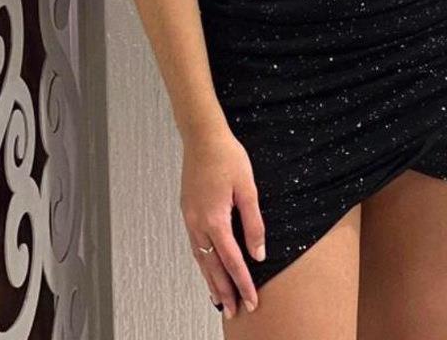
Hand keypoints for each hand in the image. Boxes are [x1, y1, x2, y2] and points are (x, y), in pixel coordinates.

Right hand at [180, 124, 265, 318]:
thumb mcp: (248, 188)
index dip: (243, 283)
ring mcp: (189, 218)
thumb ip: (254, 223)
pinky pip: (194, 245)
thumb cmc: (227, 157)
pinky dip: (202, 262)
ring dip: (210, 280)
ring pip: (200, 259)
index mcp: (214, 220)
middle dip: (224, 290)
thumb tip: (258, 253)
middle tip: (234, 311)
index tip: (252, 300)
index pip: (232, 261)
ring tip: (220, 298)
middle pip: (212, 267)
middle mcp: (198, 223)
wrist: (202, 136)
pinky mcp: (187, 211)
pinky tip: (207, 267)